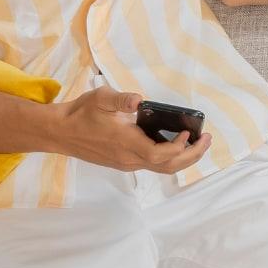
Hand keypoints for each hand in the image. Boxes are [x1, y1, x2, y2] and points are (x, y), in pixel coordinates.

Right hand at [51, 87, 212, 173]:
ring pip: (161, 168)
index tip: (189, 133)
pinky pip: (152, 164)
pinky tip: (175, 145)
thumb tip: (138, 99)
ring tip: (197, 143)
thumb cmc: (81, 114)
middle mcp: (129, 158)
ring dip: (182, 158)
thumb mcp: (100, 99)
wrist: (60, 132)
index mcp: (126, 143)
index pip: (160, 154)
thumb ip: (120, 99)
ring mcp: (126, 163)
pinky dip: (169, 158)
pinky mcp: (123, 163)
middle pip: (167, 166)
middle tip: (207, 140)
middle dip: (191, 155)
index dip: (179, 148)